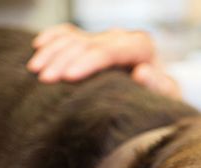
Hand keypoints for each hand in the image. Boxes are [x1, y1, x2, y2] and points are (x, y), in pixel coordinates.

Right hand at [28, 23, 180, 98]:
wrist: (156, 96)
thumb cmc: (160, 100)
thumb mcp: (165, 97)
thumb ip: (158, 85)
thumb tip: (142, 71)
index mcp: (140, 46)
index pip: (110, 50)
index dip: (88, 62)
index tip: (69, 77)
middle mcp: (121, 38)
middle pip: (87, 43)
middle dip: (64, 60)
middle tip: (44, 79)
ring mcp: (104, 38)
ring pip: (74, 37)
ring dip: (52, 52)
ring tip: (34, 70)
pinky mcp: (92, 42)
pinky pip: (68, 33)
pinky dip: (52, 38)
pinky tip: (38, 46)